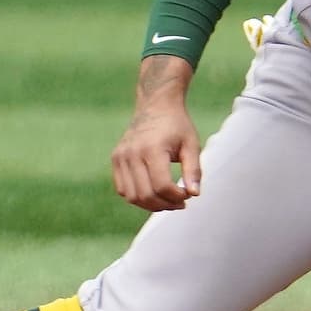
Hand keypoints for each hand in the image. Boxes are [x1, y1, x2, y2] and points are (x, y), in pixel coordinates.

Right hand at [111, 56, 202, 210]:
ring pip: (131, 196)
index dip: (177, 197)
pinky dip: (138, 197)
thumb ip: (194, 170)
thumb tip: (194, 194)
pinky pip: (123, 189)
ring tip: (168, 200)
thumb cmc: (177, 126)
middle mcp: (132, 154)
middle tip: (181, 202)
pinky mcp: (116, 159)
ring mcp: (120, 157)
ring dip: (151, 205)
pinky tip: (154, 193)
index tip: (188, 194)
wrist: (156, 105)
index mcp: (152, 149)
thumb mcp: (191, 144)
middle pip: (145, 195)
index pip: (162, 186)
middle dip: (165, 205)